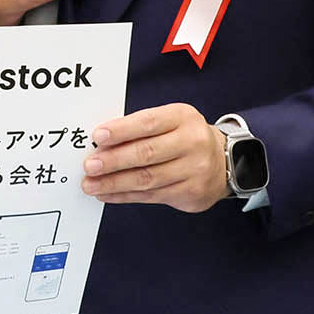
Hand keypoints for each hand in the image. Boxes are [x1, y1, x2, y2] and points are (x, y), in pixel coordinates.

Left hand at [81, 103, 230, 211]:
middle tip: (89, 166)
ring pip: (147, 178)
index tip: (97, 137)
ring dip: (114, 183)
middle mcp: (193, 142)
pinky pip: (151, 196)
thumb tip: (100, 143)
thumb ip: (139, 128)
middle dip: (113, 161)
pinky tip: (107, 195)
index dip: (121, 130)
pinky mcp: (192, 192)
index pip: (148, 123)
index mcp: (183, 117)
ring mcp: (195, 169)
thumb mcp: (169, 122)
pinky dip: (125, 196)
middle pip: (147, 153)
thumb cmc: (184, 138)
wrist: (223, 161)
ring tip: (91, 185)